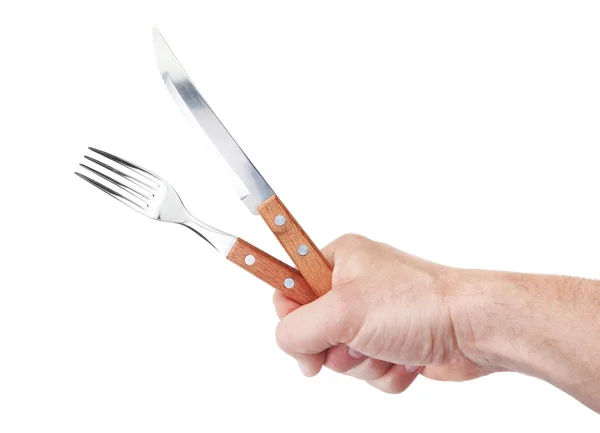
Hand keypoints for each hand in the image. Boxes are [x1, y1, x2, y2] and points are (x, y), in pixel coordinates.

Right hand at [273, 234, 488, 393]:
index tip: (304, 339)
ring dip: (366, 364)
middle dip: (338, 350)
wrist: (474, 328)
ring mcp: (374, 317)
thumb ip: (297, 328)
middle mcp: (355, 286)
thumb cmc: (418, 305)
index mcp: (340, 261)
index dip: (293, 318)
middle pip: (315, 332)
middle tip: (358, 342)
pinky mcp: (392, 342)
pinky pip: (370, 371)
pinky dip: (387, 372)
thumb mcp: (343, 312)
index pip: (291, 287)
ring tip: (392, 347)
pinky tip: (408, 358)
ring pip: (342, 358)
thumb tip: (287, 343)